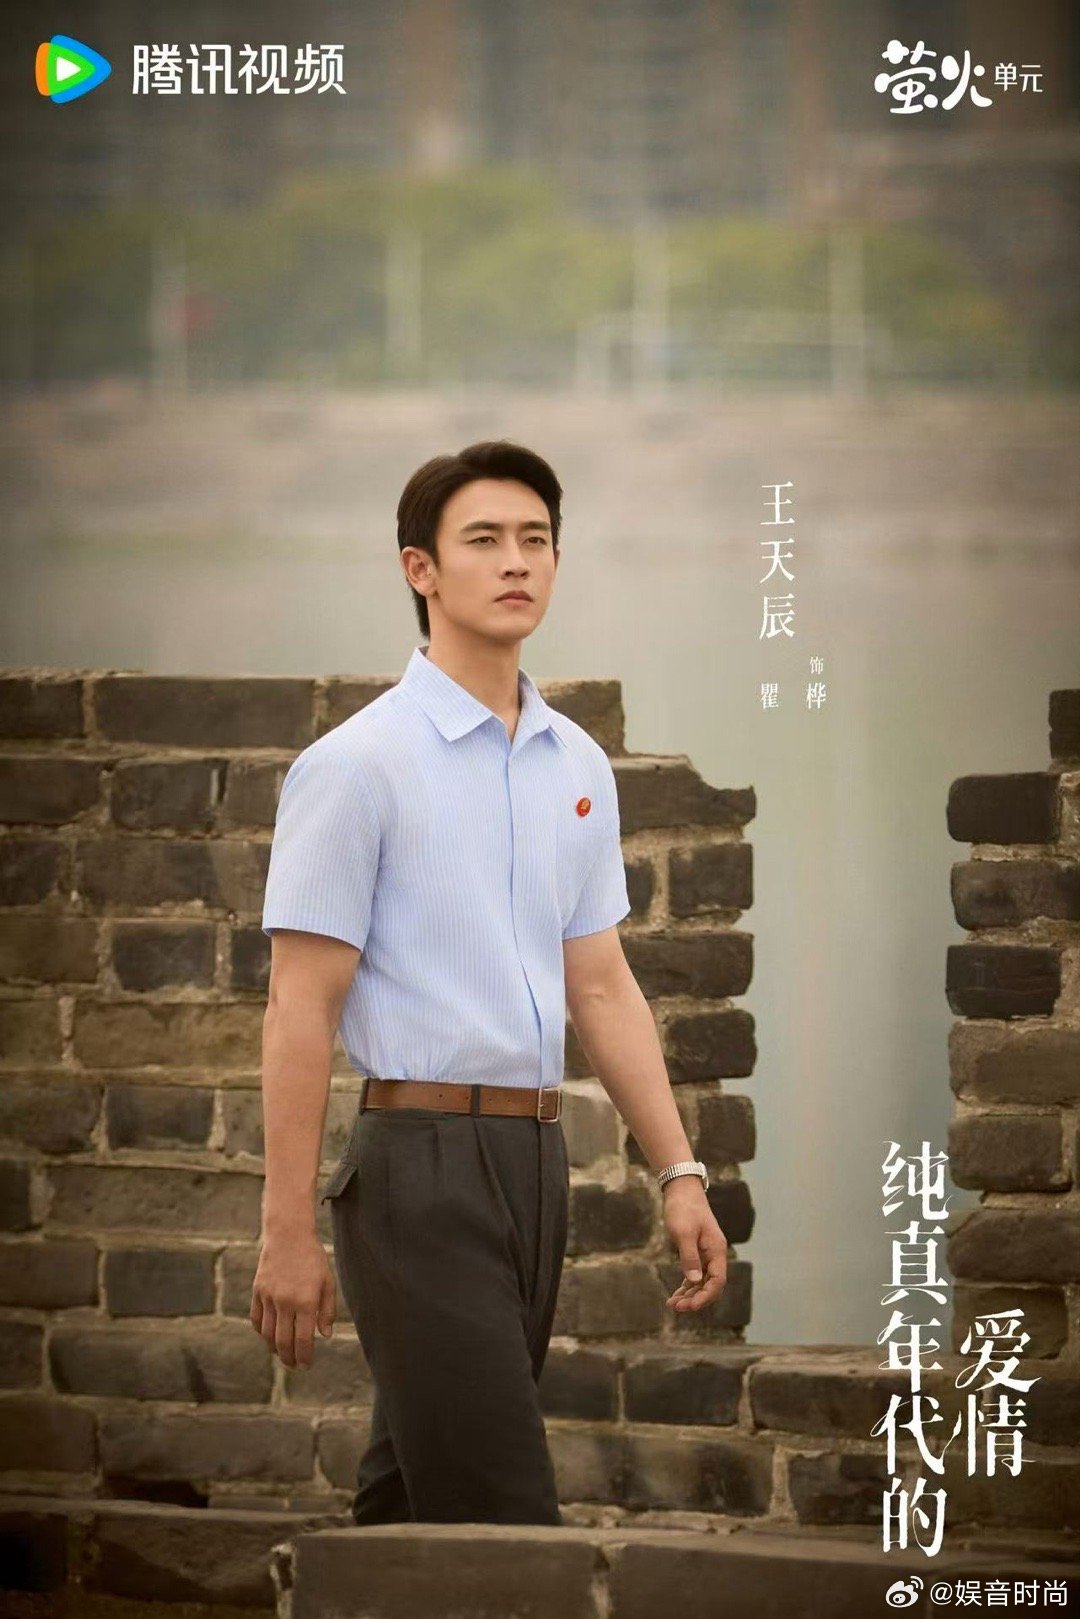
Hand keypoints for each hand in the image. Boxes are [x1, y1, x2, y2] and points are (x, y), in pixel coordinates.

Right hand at [250, 1230, 336, 1367]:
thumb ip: (327, 1310)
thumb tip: (325, 1335)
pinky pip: (257, 1320)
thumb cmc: (313, 1259)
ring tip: (283, 1355)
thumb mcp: (328, 1282)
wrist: (289, 1235)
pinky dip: (262, 1333)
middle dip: (290, 1359)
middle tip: (295, 1366)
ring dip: (275, 1349)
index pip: (304, 1340)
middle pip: (283, 1342)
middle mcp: (285, 1303)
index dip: (305, 1356)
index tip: (307, 1365)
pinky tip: (270, 1336)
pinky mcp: (257, 1292)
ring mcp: (269, 1297)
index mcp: (306, 1302)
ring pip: (268, 1335)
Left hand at [661, 1176, 727, 1311]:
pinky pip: (694, 1274)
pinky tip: (676, 1294)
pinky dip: (686, 1285)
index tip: (690, 1306)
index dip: (705, 1296)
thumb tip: (693, 1281)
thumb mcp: (684, 1232)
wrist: (681, 1189)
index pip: (717, 1281)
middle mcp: (714, 1254)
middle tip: (676, 1307)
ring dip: (689, 1294)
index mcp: (716, 1250)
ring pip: (701, 1281)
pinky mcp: (696, 1251)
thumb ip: (689, 1257)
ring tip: (673, 1305)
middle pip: (710, 1285)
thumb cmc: (683, 1208)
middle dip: (695, 1298)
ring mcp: (706, 1253)